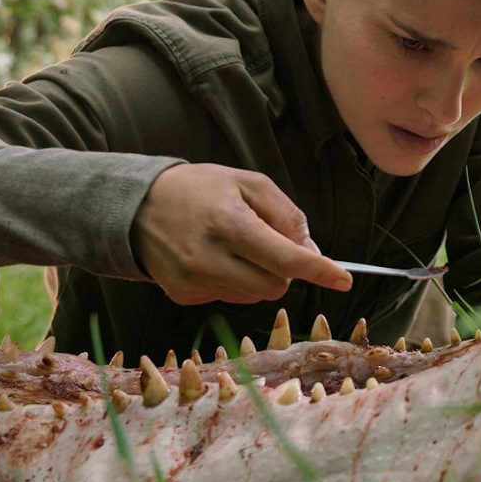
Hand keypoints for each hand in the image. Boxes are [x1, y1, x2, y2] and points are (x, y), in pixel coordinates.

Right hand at [131, 163, 351, 304]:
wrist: (136, 205)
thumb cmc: (201, 189)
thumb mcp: (248, 183)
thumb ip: (286, 215)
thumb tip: (311, 251)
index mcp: (228, 224)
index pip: (285, 258)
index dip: (319, 270)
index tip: (344, 279)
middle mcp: (208, 258)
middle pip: (275, 285)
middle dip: (285, 269)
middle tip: (269, 242)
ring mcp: (193, 281)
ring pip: (254, 295)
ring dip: (260, 276)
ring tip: (236, 246)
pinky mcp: (183, 295)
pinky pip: (231, 298)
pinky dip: (235, 282)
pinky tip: (216, 258)